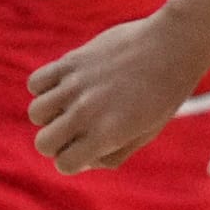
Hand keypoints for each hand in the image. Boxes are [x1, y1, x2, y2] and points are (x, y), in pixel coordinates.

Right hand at [27, 11, 209, 173]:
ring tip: (72, 105)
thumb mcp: (147, 133)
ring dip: (50, 115)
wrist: (174, 46)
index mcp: (108, 134)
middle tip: (77, 131)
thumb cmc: (165, 94)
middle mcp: (87, 111)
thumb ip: (114, 154)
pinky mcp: (71, 61)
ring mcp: (76, 85)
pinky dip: (44, 88)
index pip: (64, 164)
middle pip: (43, 143)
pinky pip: (35, 82)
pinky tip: (66, 85)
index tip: (87, 150)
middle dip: (56, 144)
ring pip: (36, 113)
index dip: (72, 162)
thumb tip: (83, 160)